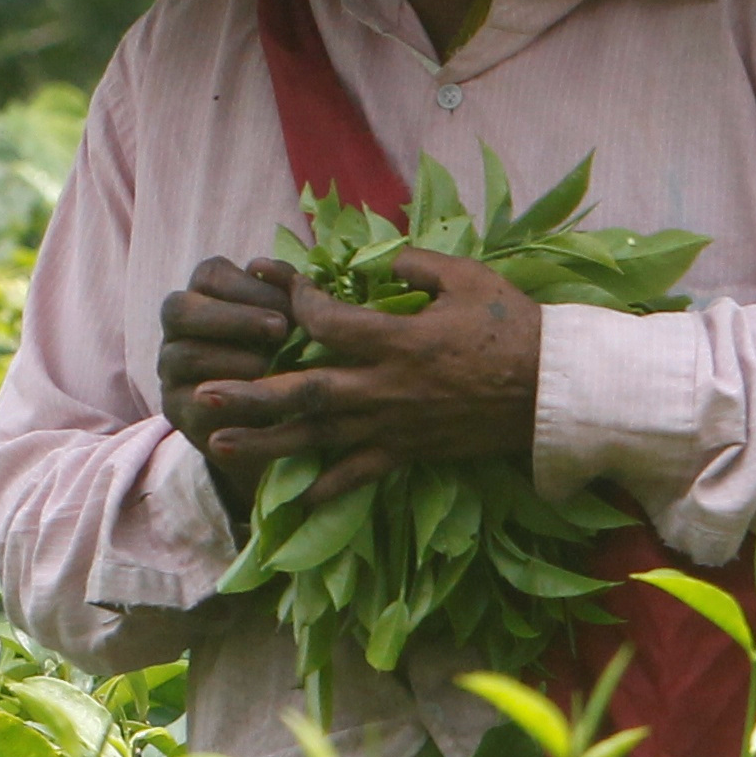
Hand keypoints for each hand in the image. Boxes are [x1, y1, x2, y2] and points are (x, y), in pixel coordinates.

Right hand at [158, 258, 299, 508]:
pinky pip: (193, 404)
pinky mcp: (179, 414)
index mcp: (204, 298)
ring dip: (234, 359)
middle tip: (280, 329)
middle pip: (179, 308)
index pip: (209, 275)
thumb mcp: (293, 326)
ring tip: (272, 368)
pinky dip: (230, 400)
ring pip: (185, 355)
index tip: (290, 304)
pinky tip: (262, 401)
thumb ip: (285, 292)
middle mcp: (178, 332)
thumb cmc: (288, 361)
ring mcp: (172, 373)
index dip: (248, 285)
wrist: (278, 427)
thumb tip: (265, 266)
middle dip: (232, 317)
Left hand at [188, 248, 544, 509]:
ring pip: (319, 436)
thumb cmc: (514, 328)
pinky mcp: (410, 452)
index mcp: (397, 341)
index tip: (278, 283)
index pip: (326, 324)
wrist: (554, 391)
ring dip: (265, 440)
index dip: (295, 301)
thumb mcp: (468, 279)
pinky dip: (326, 485)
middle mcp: (386, 388)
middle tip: (201, 391)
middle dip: (250, 392)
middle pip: (305, 392)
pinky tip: (292, 495)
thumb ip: (415, 265)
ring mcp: (395, 426)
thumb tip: (379, 261)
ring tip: (218, 440)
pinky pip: (360, 474)